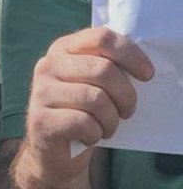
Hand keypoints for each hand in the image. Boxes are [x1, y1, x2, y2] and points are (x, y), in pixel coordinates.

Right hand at [21, 26, 152, 185]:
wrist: (57, 150)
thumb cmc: (83, 112)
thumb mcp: (94, 84)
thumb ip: (109, 69)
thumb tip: (140, 71)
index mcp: (64, 49)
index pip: (101, 38)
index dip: (130, 55)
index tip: (147, 76)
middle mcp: (48, 65)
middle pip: (103, 70)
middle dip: (126, 96)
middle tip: (127, 111)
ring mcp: (41, 92)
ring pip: (96, 99)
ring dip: (112, 120)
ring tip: (108, 127)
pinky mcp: (40, 119)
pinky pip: (83, 123)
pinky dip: (96, 134)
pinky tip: (91, 137)